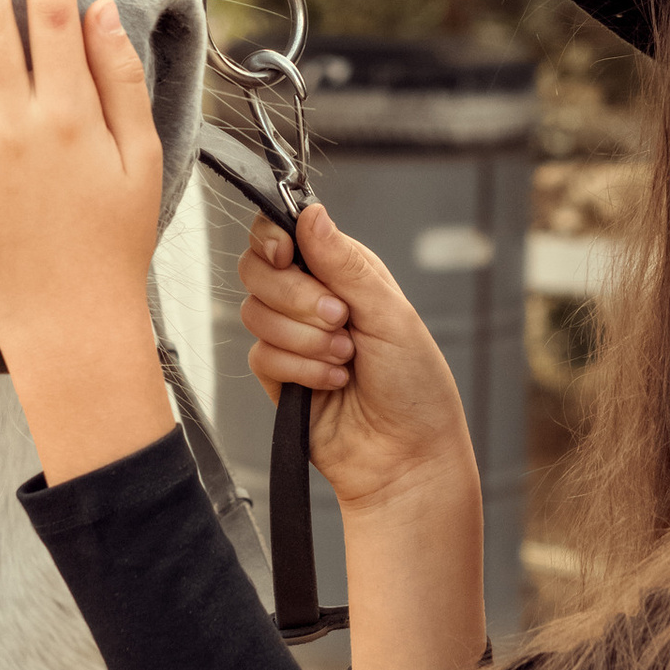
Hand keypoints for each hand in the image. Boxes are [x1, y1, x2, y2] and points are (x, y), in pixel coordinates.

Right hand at [237, 202, 475, 522]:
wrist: (407, 456)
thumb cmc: (415, 384)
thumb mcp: (389, 313)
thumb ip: (344, 264)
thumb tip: (311, 213)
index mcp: (342, 272)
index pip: (285, 233)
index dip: (274, 238)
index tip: (286, 254)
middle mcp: (312, 299)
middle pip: (258, 269)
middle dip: (296, 296)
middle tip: (340, 318)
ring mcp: (293, 338)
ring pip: (254, 313)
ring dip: (305, 339)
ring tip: (346, 359)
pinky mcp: (279, 377)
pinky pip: (262, 356)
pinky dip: (301, 369)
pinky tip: (333, 382)